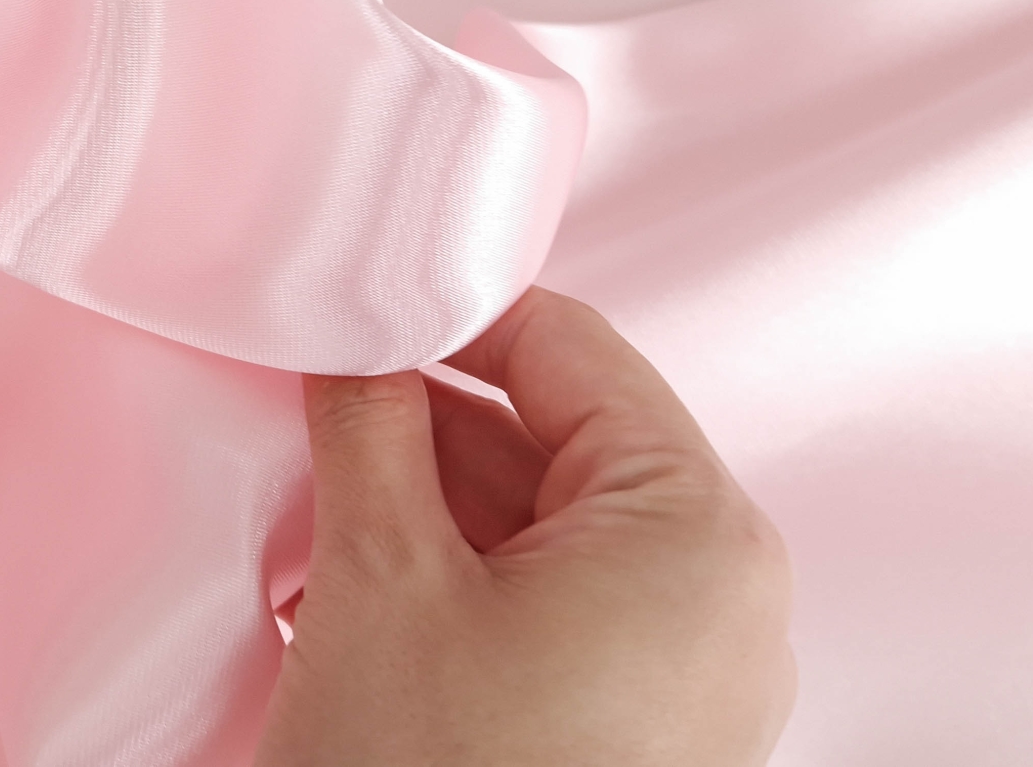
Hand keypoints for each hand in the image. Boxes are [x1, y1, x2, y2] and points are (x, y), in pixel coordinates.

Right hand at [257, 288, 794, 765]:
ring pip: (544, 534)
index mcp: (695, 532)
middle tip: (312, 409)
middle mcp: (721, 600)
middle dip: (423, 425)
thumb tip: (352, 348)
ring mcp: (687, 679)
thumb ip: (370, 424)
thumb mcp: (380, 577)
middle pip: (558, 443)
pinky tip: (351, 596)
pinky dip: (454, 589)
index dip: (452, 317)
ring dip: (426, 512)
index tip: (360, 308)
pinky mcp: (639, 736)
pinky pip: (548, 615)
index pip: (573, 351)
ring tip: (313, 511)